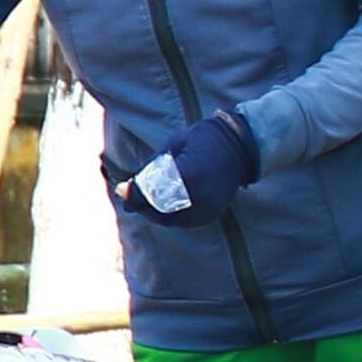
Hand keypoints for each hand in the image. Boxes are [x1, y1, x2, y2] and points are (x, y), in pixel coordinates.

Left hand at [114, 108, 257, 228]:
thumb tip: (128, 185)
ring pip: (171, 220)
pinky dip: (172, 216)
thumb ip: (152, 167)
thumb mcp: (173, 145)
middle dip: (142, 206)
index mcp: (187, 175)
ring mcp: (207, 207)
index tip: (121, 189)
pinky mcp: (212, 213)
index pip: (152, 195)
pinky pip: (185, 222)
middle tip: (130, 197)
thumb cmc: (203, 139)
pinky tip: (165, 205)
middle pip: (159, 212)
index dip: (133, 195)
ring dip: (155, 213)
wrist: (240, 146)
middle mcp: (198, 196)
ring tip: (146, 200)